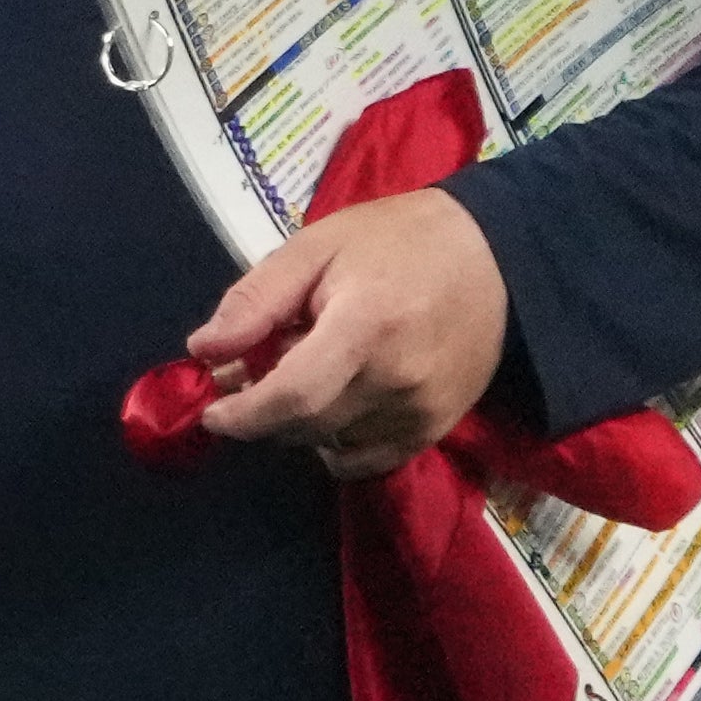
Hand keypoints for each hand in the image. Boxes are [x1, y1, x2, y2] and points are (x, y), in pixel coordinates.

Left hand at [187, 189, 507, 482]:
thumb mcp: (316, 246)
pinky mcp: (436, 430)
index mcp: (365, 326)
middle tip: (250, 371)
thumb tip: (204, 349)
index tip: (211, 412)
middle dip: (262, 411)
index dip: (244, 415)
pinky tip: (334, 402)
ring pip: (329, 444)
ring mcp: (422, 412)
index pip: (293, 396)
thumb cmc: (397, 241)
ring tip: (305, 370)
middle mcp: (398, 381)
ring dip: (298, 422)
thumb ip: (256, 299)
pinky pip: (366, 459)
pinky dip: (334, 441)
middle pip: (304, 426)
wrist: (496, 258)